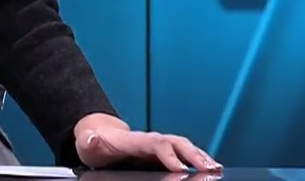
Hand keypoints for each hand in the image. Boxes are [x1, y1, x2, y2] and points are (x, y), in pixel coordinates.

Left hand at [75, 114, 221, 171]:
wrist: (98, 135)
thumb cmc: (95, 143)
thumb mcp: (88, 143)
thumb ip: (90, 141)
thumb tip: (90, 139)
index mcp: (133, 139)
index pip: (155, 143)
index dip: (169, 154)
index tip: (181, 168)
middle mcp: (149, 140)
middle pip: (175, 143)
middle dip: (193, 154)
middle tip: (210, 168)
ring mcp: (157, 146)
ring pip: (183, 147)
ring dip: (200, 156)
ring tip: (216, 168)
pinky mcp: (162, 153)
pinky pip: (184, 154)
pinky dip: (198, 159)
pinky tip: (211, 168)